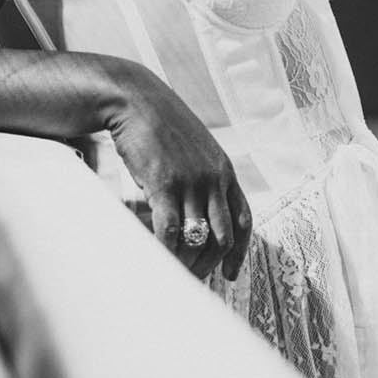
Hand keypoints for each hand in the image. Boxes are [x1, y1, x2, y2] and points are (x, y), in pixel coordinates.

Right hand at [102, 69, 253, 281]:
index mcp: (224, 172)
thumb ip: (200, 176)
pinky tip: (157, 258)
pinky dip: (166, 249)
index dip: (239, 252)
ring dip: (187, 262)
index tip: (229, 274)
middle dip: (210, 264)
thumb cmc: (157, 124)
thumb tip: (194, 208)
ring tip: (173, 273)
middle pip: (222, 236)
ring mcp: (190, 182)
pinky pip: (170, 229)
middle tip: (193, 279)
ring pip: (197, 238)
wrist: (134, 98)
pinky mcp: (164, 184)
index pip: (243, 221)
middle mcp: (213, 179)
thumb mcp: (192, 148)